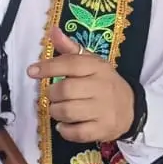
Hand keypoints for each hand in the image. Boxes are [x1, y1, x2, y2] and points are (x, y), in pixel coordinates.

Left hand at [28, 27, 135, 143]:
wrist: (131, 108)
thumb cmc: (104, 83)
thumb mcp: (91, 63)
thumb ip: (70, 49)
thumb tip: (52, 31)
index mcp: (98, 68)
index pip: (71, 64)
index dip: (48, 67)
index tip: (32, 71)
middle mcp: (102, 87)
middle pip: (65, 90)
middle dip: (52, 94)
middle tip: (54, 96)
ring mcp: (104, 110)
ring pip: (67, 112)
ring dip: (56, 112)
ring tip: (58, 110)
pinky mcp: (103, 129)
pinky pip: (76, 132)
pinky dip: (65, 130)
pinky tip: (65, 125)